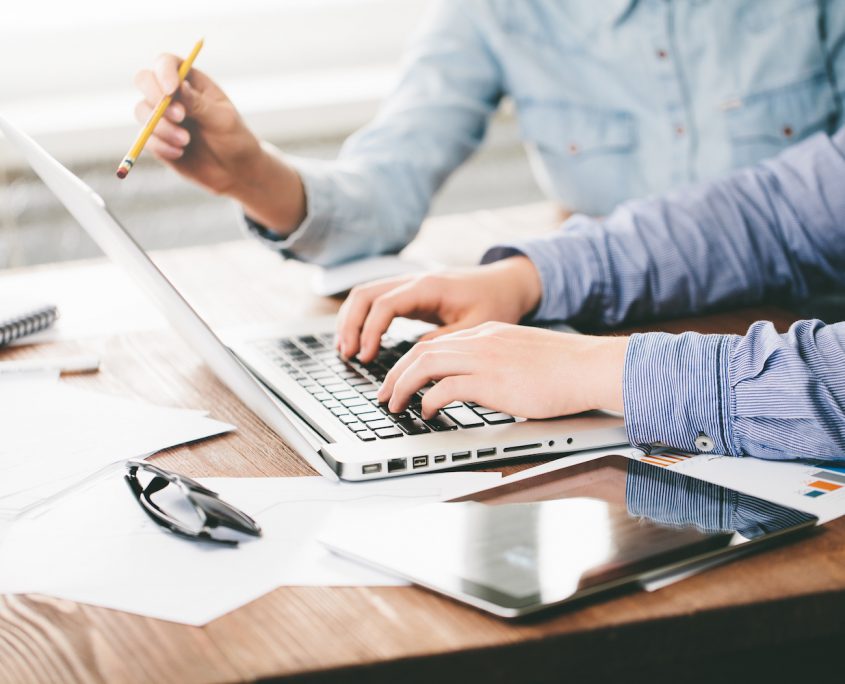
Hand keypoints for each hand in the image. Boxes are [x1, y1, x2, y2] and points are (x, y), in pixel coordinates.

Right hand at [133, 54, 304, 230]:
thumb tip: (178, 86)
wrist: (235, 172)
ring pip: (141, 110)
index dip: (164, 71)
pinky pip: (145, 138)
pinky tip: (180, 153)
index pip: (166, 62)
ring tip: (185, 141)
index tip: (171, 90)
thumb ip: (199, 104)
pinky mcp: (157, 140)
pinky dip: (160, 145)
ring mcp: (161, 117)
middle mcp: (172, 95)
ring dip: (161, 126)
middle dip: (155, 97)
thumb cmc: (234, 139)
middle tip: (180, 117)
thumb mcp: (222, 120)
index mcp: (190, 81)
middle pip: (144, 80)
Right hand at [336, 256, 542, 361]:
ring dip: (351, 321)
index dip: (370, 331)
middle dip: (350, 324)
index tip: (366, 357)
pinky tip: (360, 341)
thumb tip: (415, 357)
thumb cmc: (495, 303)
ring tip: (346, 350)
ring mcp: (409, 285)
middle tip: (347, 354)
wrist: (506, 284)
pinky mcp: (409, 294)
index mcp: (429, 287)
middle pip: (365, 294)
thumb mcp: (476, 327)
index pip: (385, 304)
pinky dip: (362, 319)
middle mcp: (413, 281)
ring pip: (365, 295)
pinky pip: (376, 301)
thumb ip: (445, 341)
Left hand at [377, 322, 627, 418]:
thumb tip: (481, 383)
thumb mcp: (522, 355)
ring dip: (402, 386)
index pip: (436, 342)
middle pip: (421, 351)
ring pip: (425, 364)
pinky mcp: (492, 381)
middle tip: (384, 394)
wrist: (589, 366)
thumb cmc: (565, 368)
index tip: (400, 378)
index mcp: (487, 333)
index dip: (410, 361)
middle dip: (395, 373)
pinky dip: (429, 400)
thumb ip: (497, 362)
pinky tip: (426, 413)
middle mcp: (480, 340)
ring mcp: (485, 358)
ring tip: (394, 404)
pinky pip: (446, 387)